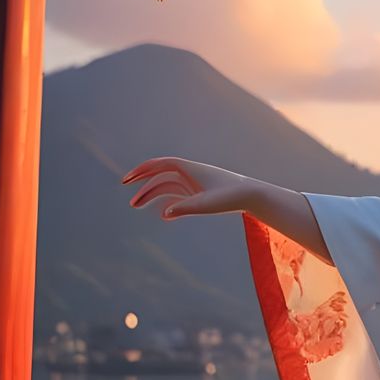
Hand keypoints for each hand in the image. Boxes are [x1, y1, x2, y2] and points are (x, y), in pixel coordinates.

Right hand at [121, 157, 253, 219]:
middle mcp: (191, 173)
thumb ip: (185, 207)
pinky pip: (179, 195)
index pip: (161, 164)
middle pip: (161, 175)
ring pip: (168, 186)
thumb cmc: (231, 197)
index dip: (143, 169)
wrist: (252, 196)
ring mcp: (195, 183)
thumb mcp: (207, 204)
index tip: (128, 179)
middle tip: (126, 193)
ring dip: (151, 194)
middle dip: (142, 183)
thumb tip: (165, 213)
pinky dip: (169, 203)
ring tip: (135, 206)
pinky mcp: (201, 193)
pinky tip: (163, 215)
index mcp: (191, 169)